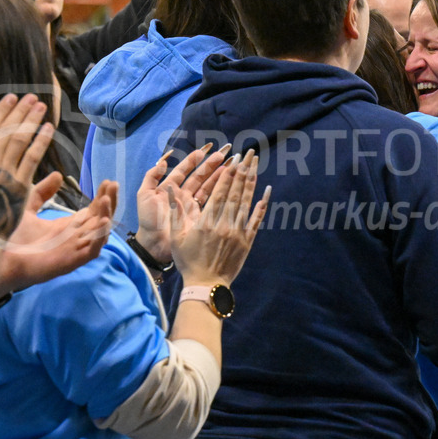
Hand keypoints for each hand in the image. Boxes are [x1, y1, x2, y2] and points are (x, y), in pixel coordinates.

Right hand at [0, 94, 53, 246]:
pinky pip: (34, 156)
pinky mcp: (20, 183)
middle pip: (7, 129)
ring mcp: (5, 171)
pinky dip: (42, 140)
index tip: (10, 98)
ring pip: (21, 139)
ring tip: (41, 106)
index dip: (1, 111)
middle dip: (20, 111)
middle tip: (31, 97)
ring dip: (32, 120)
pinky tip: (49, 128)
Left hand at [0, 173, 115, 287]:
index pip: (92, 210)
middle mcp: (75, 238)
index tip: (107, 180)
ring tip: (106, 200)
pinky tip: (103, 223)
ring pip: (99, 233)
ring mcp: (74, 250)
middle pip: (100, 219)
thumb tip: (58, 174)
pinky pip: (92, 251)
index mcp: (67, 226)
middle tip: (112, 184)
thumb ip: (42, 193)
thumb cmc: (11, 238)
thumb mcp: (28, 208)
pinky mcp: (71, 261)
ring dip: (106, 216)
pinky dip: (99, 238)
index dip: (102, 196)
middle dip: (108, 202)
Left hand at [135, 144, 231, 264]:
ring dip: (219, 175)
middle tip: (225, 153)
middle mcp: (183, 195)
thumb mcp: (144, 196)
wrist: (153, 244)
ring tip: (231, 165)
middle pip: (199, 176)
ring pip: (208, 186)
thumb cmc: (148, 220)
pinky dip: (220, 192)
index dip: (193, 160)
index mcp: (170, 188)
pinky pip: (211, 201)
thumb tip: (163, 161)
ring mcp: (193, 205)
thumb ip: (151, 177)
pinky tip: (229, 183)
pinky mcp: (200, 216)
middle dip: (211, 164)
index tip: (204, 150)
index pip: (184, 170)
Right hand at [168, 150, 269, 287]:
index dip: (228, 174)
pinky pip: (256, 220)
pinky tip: (267, 191)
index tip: (234, 159)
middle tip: (249, 153)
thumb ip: (175, 213)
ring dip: (252, 182)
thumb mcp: (176, 237)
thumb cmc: (188, 261)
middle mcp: (224, 223)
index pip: (220, 191)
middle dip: (242, 170)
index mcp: (206, 221)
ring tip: (256, 164)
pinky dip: (262, 205)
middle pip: (235, 192)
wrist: (206, 285)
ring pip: (246, 202)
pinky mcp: (247, 241)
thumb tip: (170, 190)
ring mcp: (237, 232)